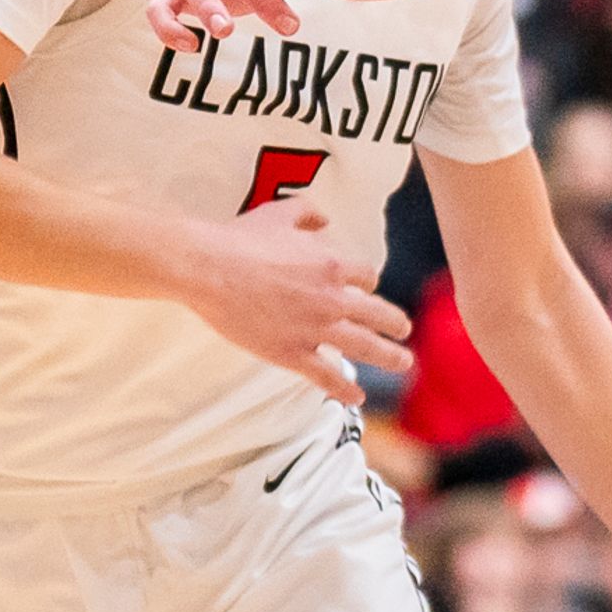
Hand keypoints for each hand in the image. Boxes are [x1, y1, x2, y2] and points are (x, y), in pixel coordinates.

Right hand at [180, 201, 410, 404]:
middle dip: (396, 324)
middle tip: (404, 330)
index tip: (366, 289)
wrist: (207, 268)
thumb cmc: (239, 239)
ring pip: (365, 347)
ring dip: (389, 357)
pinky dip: (344, 389)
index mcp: (332, 266)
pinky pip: (327, 376)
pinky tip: (357, 398)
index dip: (368, 283)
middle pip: (379, 314)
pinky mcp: (291, 353)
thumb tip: (324, 220)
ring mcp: (314, 329)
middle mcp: (331, 300)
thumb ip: (308, 213)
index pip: (367, 277)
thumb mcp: (280, 213)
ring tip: (403, 363)